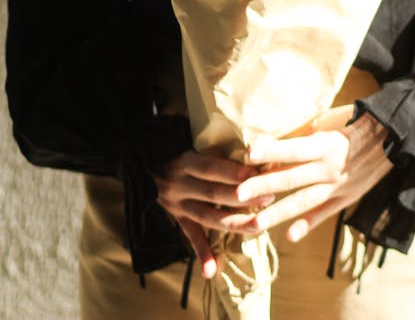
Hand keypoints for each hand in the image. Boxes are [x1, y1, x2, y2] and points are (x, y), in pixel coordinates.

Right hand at [154, 150, 272, 277]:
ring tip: (259, 225)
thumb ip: (216, 149)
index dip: (234, 173)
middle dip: (243, 198)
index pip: (211, 169)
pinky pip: (191, 237)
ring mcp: (177, 205)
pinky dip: (202, 254)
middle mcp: (179, 185)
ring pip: (208, 217)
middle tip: (269, 197)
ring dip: (235, 224)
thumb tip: (253, 149)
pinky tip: (213, 271)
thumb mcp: (192, 143)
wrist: (145, 162)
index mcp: (184, 162)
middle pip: (214, 194)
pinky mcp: (177, 219)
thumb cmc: (177, 145)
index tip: (258, 174)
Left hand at [234, 107, 391, 243]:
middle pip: (292, 178)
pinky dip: (307, 224)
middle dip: (264, 187)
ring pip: (303, 202)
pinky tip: (290, 236)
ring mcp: (337, 186)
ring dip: (278, 213)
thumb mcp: (329, 120)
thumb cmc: (355, 122)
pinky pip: (323, 214)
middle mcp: (329, 167)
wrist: (392, 138)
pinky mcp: (345, 198)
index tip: (248, 154)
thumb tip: (274, 138)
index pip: (293, 149)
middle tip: (239, 194)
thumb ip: (304, 132)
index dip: (271, 151)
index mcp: (325, 144)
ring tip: (255, 223)